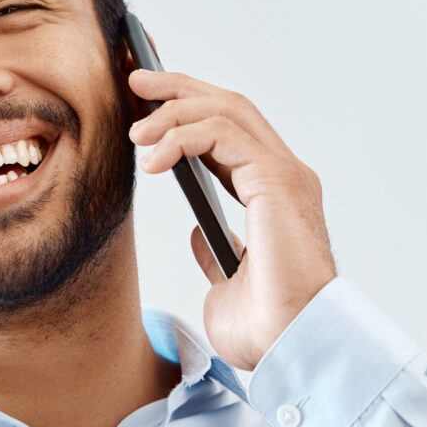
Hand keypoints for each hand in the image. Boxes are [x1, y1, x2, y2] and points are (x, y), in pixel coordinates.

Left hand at [126, 67, 337, 370]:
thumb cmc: (268, 329)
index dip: (190, 111)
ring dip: (173, 110)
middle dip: (179, 87)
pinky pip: (221, 134)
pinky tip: (152, 160)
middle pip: (230, 106)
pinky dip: (181, 137)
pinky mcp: (277, 180)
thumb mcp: (228, 285)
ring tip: (135, 131)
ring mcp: (286, 175)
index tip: (146, 106)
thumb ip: (217, 253)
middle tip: (135, 79)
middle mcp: (286, 177)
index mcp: (276, 198)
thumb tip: (198, 234)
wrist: (291, 347)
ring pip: (225, 110)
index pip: (232, 133)